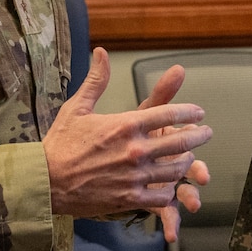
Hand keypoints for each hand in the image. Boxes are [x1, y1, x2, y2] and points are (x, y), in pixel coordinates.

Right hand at [45, 49, 210, 231]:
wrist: (45, 181)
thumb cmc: (60, 143)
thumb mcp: (77, 107)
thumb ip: (96, 80)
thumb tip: (101, 52)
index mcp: (126, 124)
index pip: (170, 113)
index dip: (189, 112)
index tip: (198, 112)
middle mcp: (135, 149)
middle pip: (182, 141)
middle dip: (199, 135)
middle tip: (206, 133)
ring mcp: (135, 176)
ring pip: (176, 169)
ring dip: (187, 162)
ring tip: (190, 157)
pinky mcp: (130, 198)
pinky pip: (162, 195)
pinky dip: (170, 189)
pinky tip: (170, 184)